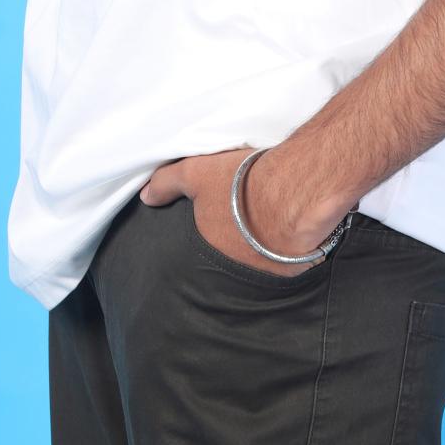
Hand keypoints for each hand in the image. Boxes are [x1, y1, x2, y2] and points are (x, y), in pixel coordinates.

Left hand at [138, 145, 343, 277]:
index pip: (209, 245)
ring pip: (266, 261)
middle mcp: (238, 266)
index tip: (227, 217)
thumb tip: (146, 197)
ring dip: (269, 249)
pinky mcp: (297, 268)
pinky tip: (298, 228)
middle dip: (242, 244)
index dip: (217, 230)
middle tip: (251, 221)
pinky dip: (294, 248)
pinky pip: (293, 261)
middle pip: (237, 255)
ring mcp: (268, 270)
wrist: (292, 190)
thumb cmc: (241, 183)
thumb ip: (168, 183)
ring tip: (276, 223)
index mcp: (212, 246)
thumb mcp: (195, 174)